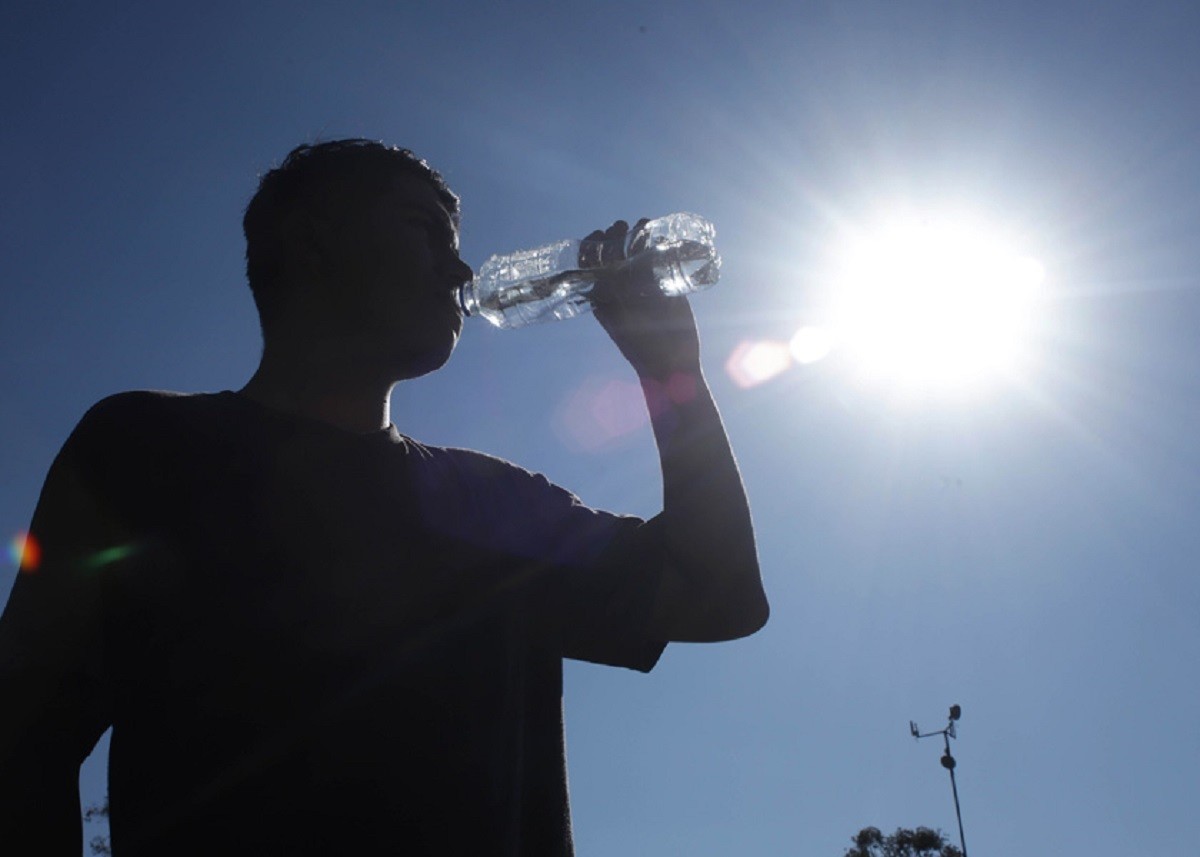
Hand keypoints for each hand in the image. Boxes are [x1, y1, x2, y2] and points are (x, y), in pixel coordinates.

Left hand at [584, 220, 701, 378]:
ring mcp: (643, 287)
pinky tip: (660, 233)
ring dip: (637, 237)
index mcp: (602, 298)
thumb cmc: (642, 348)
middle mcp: (621, 290)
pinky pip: (659, 261)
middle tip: (621, 227)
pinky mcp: (665, 287)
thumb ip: (617, 298)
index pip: (592, 265)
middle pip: (614, 255)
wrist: (672, 367)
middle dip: (616, 237)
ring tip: (642, 225)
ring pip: (637, 255)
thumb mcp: (624, 321)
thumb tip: (608, 273)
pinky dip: (659, 245)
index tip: (598, 235)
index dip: (592, 246)